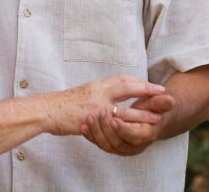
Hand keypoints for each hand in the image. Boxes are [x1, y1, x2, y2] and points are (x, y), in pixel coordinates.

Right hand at [45, 75, 166, 135]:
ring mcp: (95, 105)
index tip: (151, 84)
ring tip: (157, 117)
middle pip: (126, 86)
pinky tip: (136, 130)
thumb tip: (108, 95)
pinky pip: (113, 123)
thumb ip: (97, 94)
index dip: (138, 81)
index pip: (121, 79)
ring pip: (124, 108)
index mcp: (97, 85)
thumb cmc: (63, 105)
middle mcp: (98, 91)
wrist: (47, 110)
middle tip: (161, 92)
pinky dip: (126, 126)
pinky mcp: (92, 119)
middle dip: (145, 89)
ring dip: (142, 112)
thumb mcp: (83, 94)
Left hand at [80, 93, 176, 155]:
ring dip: (96, 132)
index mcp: (146, 136)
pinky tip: (82, 127)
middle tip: (98, 113)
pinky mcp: (111, 146)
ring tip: (88, 118)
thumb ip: (160, 103)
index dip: (124, 129)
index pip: (135, 137)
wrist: (147, 120)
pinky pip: (99, 144)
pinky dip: (90, 136)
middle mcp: (134, 146)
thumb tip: (170, 100)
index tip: (114, 119)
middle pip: (118, 142)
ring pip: (106, 145)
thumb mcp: (156, 105)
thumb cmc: (151, 110)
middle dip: (106, 128)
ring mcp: (122, 148)